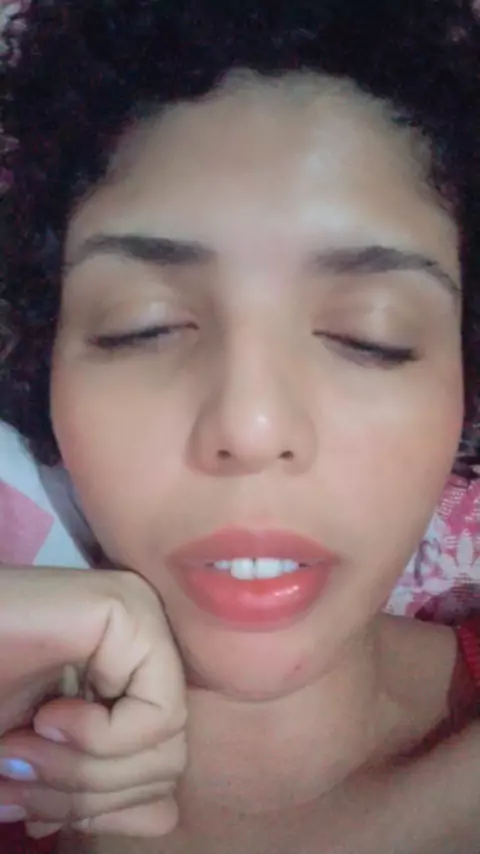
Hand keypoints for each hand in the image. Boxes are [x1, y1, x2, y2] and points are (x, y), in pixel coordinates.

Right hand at [0, 567, 186, 837]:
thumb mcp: (46, 764)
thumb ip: (99, 789)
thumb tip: (165, 816)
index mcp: (131, 678)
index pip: (161, 770)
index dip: (100, 809)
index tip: (31, 811)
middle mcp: (147, 647)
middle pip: (166, 762)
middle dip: (85, 794)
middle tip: (16, 779)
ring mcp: (145, 623)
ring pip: (165, 746)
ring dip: (79, 770)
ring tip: (17, 751)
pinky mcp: (134, 611)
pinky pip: (157, 712)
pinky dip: (98, 737)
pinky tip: (46, 717)